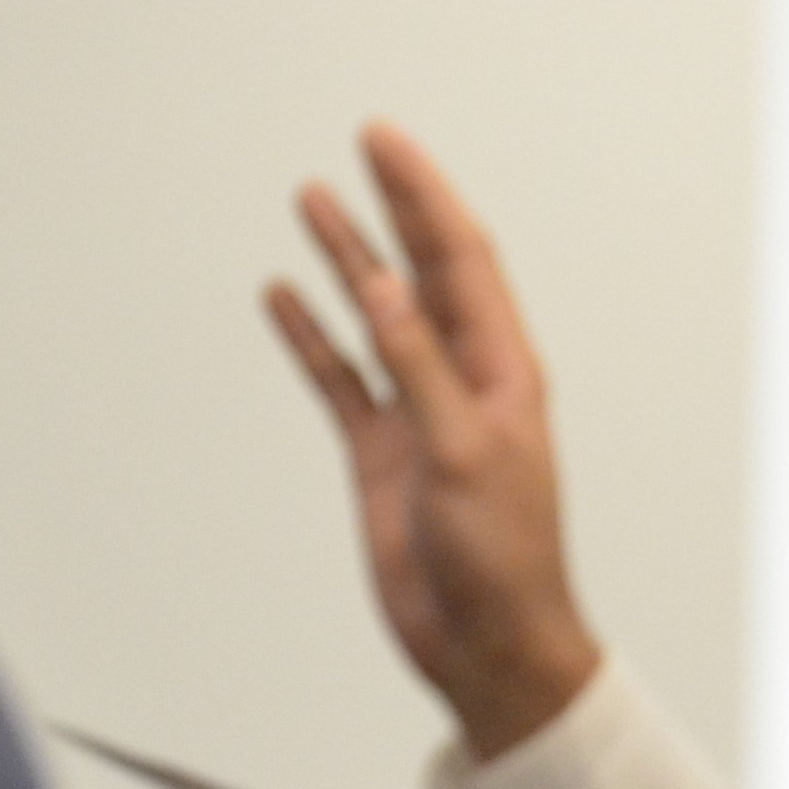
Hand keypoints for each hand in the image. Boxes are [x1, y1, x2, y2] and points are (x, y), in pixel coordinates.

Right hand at [268, 124, 604, 761]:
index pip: (462, 262)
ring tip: (312, 200)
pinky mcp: (385, 455)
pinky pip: (342, 381)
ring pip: (377, 318)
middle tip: (364, 146)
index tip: (386, 143)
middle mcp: (465, 383)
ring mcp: (421, 416)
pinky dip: (313, 338)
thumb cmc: (502, 562)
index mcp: (503, 375)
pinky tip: (285, 298)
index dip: (425, 198)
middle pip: (423, 273)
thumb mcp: (465, 453)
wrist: (487, 645)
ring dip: (348, 260)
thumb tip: (386, 286)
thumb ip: (421, 367)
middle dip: (395, 208)